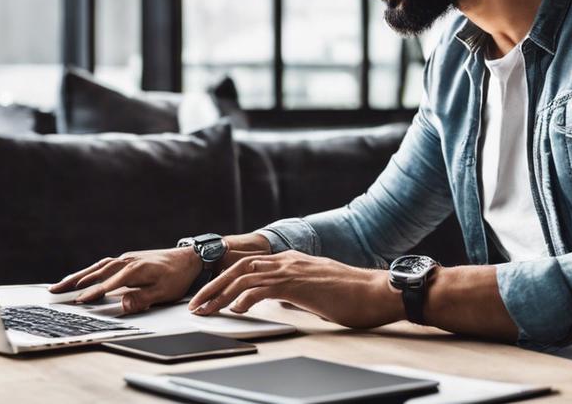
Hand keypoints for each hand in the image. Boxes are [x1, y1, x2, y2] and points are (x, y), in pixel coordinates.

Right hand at [48, 247, 199, 312]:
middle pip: (96, 272)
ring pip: (97, 267)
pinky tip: (82, 277)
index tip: (78, 301)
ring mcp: (126, 258)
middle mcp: (127, 261)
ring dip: (78, 275)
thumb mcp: (164, 291)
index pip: (108, 283)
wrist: (189, 258)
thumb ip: (143, 298)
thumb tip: (122, 304)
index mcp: (135, 269)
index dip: (93, 293)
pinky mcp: (127, 259)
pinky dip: (89, 271)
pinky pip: (103, 265)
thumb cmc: (178, 276)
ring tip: (60, 285)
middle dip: (74, 282)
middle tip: (54, 291)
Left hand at [188, 251, 401, 329]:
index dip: (225, 278)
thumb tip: (281, 301)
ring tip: (206, 310)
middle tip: (196, 304)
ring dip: (221, 295)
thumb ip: (296, 291)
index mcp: (291, 260)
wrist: (375, 291)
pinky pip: (263, 288)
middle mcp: (287, 260)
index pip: (248, 264)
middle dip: (213, 287)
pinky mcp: (298, 283)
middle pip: (238, 268)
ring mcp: (292, 270)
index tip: (209, 293)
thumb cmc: (352, 295)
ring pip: (245, 277)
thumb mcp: (316, 291)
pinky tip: (237, 309)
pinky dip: (245, 298)